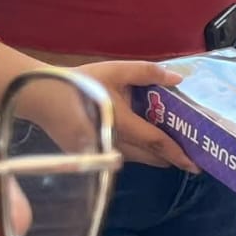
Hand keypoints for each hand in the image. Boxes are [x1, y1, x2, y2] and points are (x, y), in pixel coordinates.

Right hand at [76, 60, 198, 171]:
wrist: (40, 97)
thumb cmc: (79, 83)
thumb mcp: (116, 71)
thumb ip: (148, 73)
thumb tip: (178, 78)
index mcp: (121, 124)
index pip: (156, 142)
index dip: (177, 153)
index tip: (195, 165)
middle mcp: (113, 143)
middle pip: (149, 156)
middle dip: (170, 158)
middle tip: (191, 158)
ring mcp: (101, 152)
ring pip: (136, 159)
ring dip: (154, 157)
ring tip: (171, 151)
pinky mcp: (92, 154)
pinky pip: (122, 157)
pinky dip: (137, 153)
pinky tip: (143, 145)